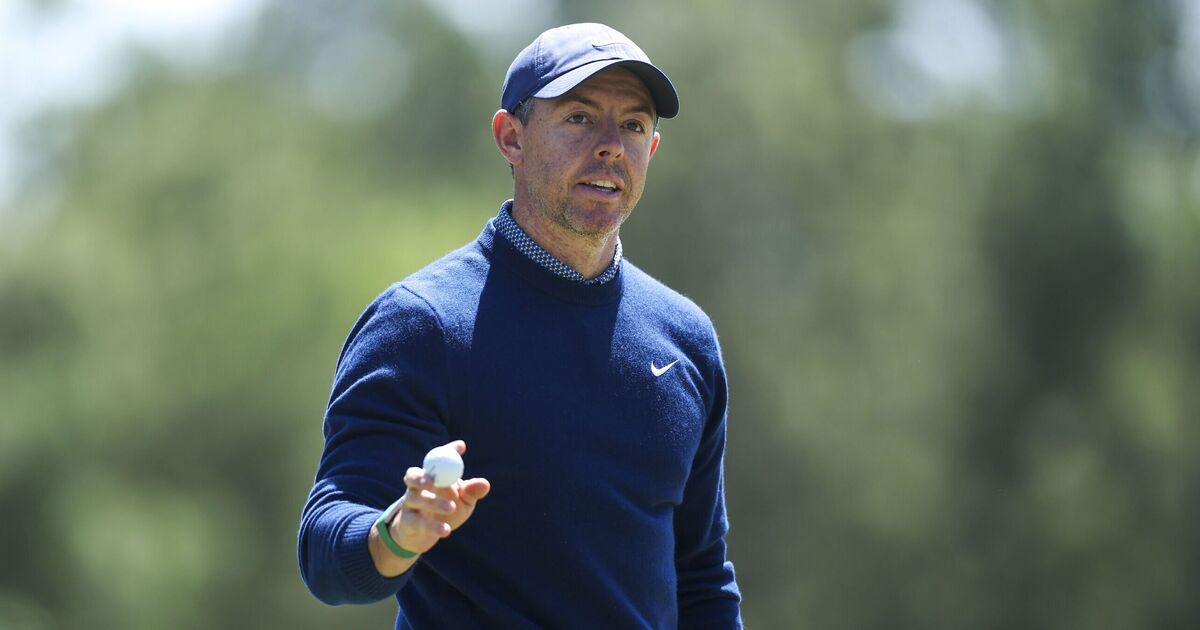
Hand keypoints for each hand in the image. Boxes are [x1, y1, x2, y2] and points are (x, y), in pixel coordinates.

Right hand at [370, 440, 490, 575]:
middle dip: (424, 475)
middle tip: (437, 480)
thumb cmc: (447, 511)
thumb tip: (485, 483)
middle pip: (413, 475)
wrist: (426, 536)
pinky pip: (418, 522)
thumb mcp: (463, 501)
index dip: (446, 451)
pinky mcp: (408, 523)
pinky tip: (446, 530)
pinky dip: (433, 526)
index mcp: (430, 476)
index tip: (460, 447)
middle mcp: (416, 487)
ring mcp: (410, 504)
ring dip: (433, 502)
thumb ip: (471, 491)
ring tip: (451, 508)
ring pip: (415, 498)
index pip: (434, 460)